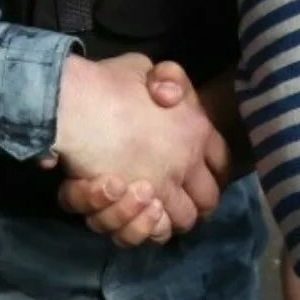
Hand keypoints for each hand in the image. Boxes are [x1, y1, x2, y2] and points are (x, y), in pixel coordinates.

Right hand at [55, 57, 229, 244]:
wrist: (77, 103)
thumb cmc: (109, 82)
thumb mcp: (144, 67)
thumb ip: (166, 79)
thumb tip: (168, 95)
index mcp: (197, 129)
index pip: (222, 160)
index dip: (213, 170)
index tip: (197, 171)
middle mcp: (187, 164)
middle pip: (208, 199)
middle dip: (195, 201)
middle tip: (174, 194)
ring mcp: (163, 187)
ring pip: (182, 220)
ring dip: (170, 217)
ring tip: (151, 204)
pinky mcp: (136, 206)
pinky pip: (153, 232)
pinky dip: (147, 228)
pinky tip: (136, 211)